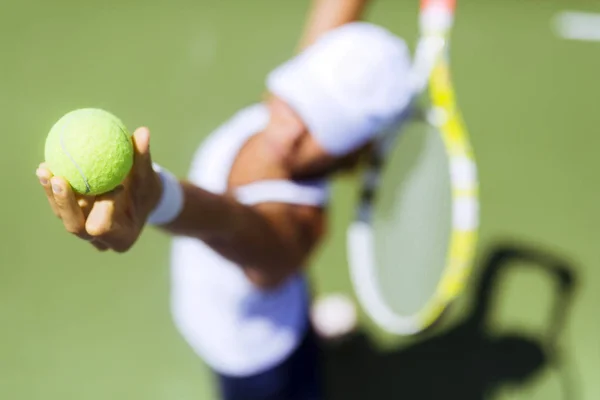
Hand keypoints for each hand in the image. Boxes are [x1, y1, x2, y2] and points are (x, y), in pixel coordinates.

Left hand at [36, 127, 161, 252]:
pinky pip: (60, 204)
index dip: (101, 211)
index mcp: (122, 237)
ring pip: (64, 215)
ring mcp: (84, 231)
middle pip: (76, 227)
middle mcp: (100, 240)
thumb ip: (143, 157)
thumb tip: (143, 132)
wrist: (139, 198)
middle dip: (66, 204)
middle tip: (60, 180)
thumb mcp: (148, 174)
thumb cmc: (146, 186)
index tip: (106, 189)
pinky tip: (46, 165)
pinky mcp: (73, 218)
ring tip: (45, 169)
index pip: (105, 227)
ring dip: (53, 194)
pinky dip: (53, 187)